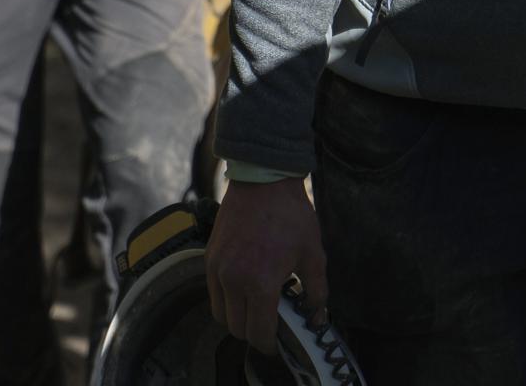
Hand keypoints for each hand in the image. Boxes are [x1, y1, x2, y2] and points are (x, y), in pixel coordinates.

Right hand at [205, 176, 327, 352]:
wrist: (263, 181)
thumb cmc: (291, 216)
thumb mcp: (313, 254)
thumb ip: (316, 291)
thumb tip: (316, 316)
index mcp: (260, 283)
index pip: (259, 332)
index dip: (269, 344)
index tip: (277, 342)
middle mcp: (233, 281)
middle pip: (237, 328)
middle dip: (254, 332)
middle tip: (269, 325)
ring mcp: (217, 270)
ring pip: (221, 315)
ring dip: (237, 318)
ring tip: (255, 307)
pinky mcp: (209, 259)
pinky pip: (213, 294)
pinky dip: (225, 300)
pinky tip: (243, 288)